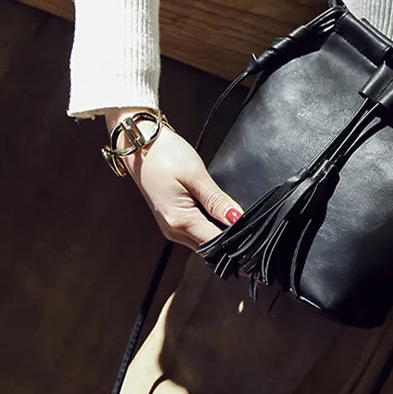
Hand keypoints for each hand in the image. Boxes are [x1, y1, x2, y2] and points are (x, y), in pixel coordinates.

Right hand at [104, 108, 242, 250]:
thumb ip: (217, 200)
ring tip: (240, 227)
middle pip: (209, 247)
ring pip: (203, 242)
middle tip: (251, 237)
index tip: (253, 243)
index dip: (235, 246)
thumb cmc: (164, 155)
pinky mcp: (172, 219)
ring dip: (221, 238)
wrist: (139, 145)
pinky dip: (211, 230)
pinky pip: (196, 232)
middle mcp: (174, 230)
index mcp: (180, 221)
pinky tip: (223, 221)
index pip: (215, 243)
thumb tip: (236, 219)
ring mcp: (171, 226)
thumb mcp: (195, 175)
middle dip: (230, 245)